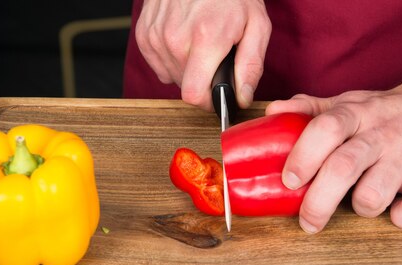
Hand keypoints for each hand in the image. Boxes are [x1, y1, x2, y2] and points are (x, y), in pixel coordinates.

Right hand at [135, 0, 270, 110]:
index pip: (194, 95)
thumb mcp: (256, 26)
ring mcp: (156, 35)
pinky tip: (184, 40)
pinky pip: (158, 64)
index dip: (208, 102)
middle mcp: (175, 38)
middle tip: (214, 56)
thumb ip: (251, 66)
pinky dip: (171, 58)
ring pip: (171, 76)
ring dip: (187, 69)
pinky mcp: (145, 33)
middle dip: (202, 80)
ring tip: (200, 44)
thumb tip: (242, 98)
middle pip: (185, 87)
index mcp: (205, 39)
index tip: (217, 94)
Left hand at [265, 85, 401, 232]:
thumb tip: (272, 114)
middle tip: (307, 221)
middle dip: (318, 202)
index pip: (324, 129)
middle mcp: (381, 134)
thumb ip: (310, 110)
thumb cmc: (388, 111)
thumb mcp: (350, 103)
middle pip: (343, 168)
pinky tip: (396, 209)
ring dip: (362, 207)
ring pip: (374, 194)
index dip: (303, 156)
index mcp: (356, 114)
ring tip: (363, 201)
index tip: (289, 180)